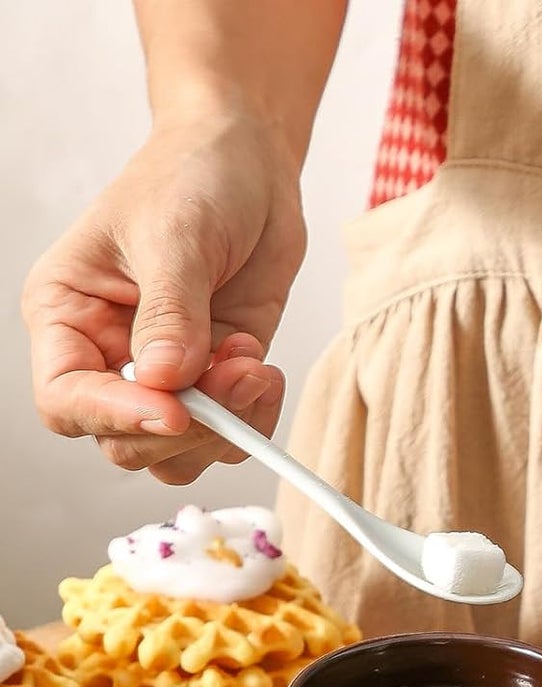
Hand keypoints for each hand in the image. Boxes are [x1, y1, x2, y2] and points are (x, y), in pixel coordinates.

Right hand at [22, 113, 303, 483]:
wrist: (248, 166)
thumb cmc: (191, 180)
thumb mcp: (174, 235)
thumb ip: (170, 312)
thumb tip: (164, 381)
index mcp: (67, 316)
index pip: (65, 399)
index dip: (115, 416)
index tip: (173, 410)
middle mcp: (109, 357)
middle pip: (125, 442)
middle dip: (184, 429)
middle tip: (230, 382)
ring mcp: (167, 377)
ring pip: (179, 453)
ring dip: (224, 428)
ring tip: (254, 366)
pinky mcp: (219, 380)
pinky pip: (230, 433)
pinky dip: (254, 417)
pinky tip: (264, 370)